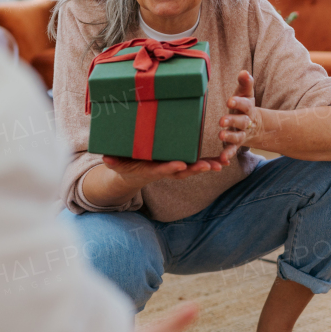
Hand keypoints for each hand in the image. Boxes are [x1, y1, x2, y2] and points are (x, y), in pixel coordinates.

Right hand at [100, 156, 225, 190]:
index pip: (161, 170)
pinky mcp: (180, 163)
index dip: (169, 168)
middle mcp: (164, 170)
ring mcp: (173, 168)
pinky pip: (197, 164)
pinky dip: (210, 163)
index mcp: (150, 170)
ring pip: (192, 168)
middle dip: (195, 169)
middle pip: (181, 172)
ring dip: (207, 166)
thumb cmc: (125, 165)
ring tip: (222, 164)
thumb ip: (113, 161)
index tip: (178, 165)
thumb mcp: (116, 163)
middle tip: (208, 167)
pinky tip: (224, 160)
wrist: (132, 174)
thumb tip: (105, 157)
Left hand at [215, 70, 257, 165]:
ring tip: (221, 135)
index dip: (238, 103)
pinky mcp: (236, 143)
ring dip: (230, 136)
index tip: (229, 101)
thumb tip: (244, 71)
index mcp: (248, 107)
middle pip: (242, 121)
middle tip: (222, 120)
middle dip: (233, 121)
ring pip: (238, 136)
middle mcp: (246, 121)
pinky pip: (232, 149)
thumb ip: (245, 83)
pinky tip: (223, 159)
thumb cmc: (244, 105)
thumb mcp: (246, 93)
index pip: (245, 104)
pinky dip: (228, 154)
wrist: (256, 125)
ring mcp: (242, 133)